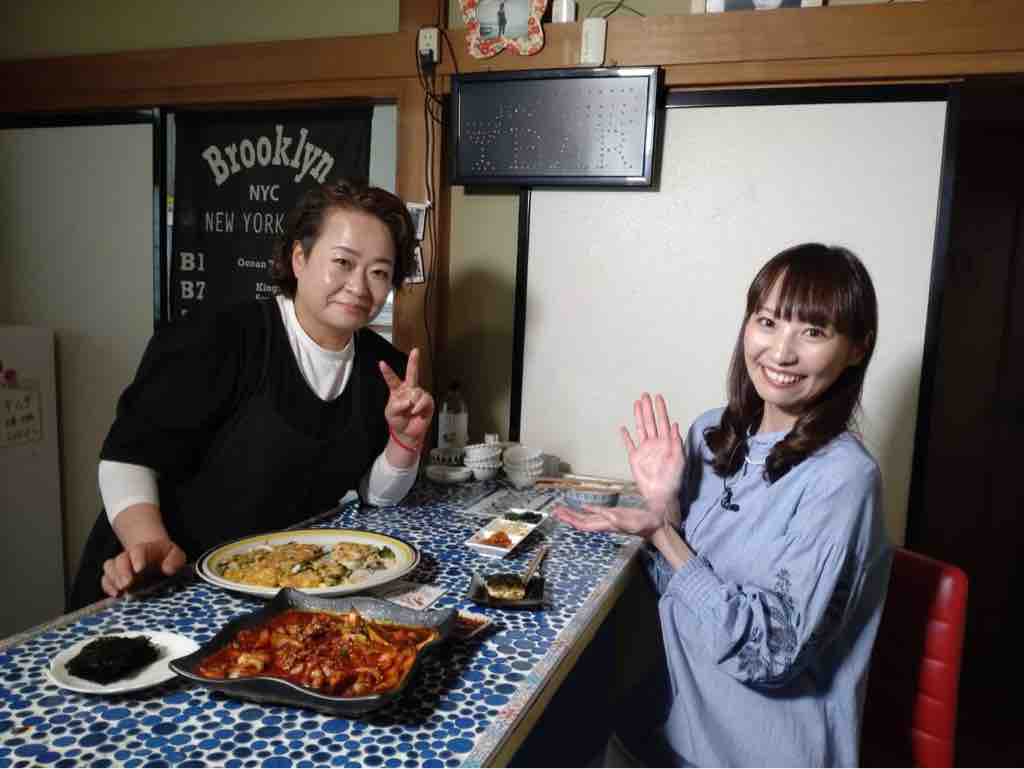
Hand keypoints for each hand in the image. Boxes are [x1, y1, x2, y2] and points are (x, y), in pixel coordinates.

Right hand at [101, 538, 185, 597]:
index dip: (137, 558)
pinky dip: (108, 587)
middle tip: (127, 583)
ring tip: (122, 590)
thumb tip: (168, 569)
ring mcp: (121, 567)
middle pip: (120, 559)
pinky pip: (105, 580)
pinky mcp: (116, 578)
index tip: (139, 569)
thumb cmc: (167, 558)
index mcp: (146, 549)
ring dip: (114, 579)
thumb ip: (175, 560)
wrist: (156, 559)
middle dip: (122, 571)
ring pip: (109, 567)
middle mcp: (130, 557)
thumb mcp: (177, 555)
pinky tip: (116, 595)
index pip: (138, 550)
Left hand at [380, 347, 434, 447]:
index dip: (387, 371)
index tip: (381, 363)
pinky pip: (424, 400)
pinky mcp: (427, 402)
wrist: (407, 433)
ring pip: (417, 392)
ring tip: (410, 411)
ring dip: (413, 403)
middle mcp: (409, 390)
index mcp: (397, 391)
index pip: (392, 379)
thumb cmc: (397, 421)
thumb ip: (396, 405)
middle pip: (412, 373)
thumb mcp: (390, 413)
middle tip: (416, 351)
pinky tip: (416, 412)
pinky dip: (419, 407)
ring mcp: (419, 395)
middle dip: (414, 361)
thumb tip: (409, 400)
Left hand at [553, 503, 665, 539]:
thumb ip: (613, 518)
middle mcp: (604, 524)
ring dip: (574, 514)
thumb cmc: (644, 523)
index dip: (571, 520)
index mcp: (605, 525)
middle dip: (567, 516)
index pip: (583, 524)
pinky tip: (582, 507)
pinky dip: (586, 510)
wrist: (654, 524)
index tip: (560, 514)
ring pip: (586, 518)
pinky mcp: (613, 515)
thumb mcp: (628, 520)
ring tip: (562, 509)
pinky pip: (595, 514)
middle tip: (554, 511)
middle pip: (581, 522)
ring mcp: (607, 520)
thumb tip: (600, 513)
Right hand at [621, 393, 684, 514]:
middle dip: (648, 408)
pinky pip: (629, 444)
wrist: (661, 495)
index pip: (663, 421)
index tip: (658, 397)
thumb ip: (677, 442)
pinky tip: (623, 428)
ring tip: (636, 404)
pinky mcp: (635, 458)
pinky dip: (626, 437)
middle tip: (645, 395)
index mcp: (667, 442)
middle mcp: (655, 444)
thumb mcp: (679, 459)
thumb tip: (675, 425)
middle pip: (650, 422)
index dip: (661, 409)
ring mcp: (644, 450)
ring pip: (640, 429)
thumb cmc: (673, 479)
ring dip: (638, 416)